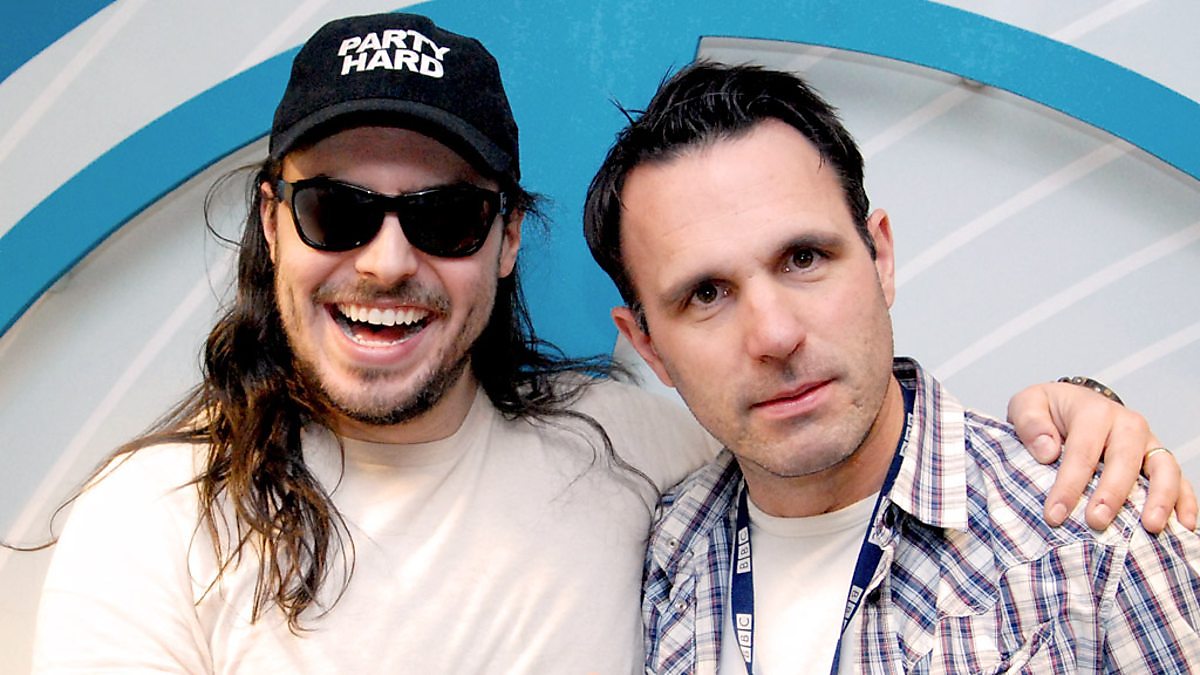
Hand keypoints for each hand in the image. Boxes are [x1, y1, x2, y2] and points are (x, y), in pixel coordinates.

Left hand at [1007, 381, 1195, 533]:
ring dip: (1160, 498)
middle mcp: (1127, 424)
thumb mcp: (1027, 405)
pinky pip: (1180, 480)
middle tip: (1096, 522)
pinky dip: (1186, 502)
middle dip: (1112, 493)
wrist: (1069, 406)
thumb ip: (1030, 423)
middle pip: (1125, 459)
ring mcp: (1148, 443)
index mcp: (1094, 411)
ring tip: (1151, 528)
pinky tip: (1184, 527)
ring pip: (1164, 468)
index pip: (1082, 450)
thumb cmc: (1047, 411)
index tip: (1055, 514)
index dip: (1069, 484)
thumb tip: (1048, 451)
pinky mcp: (1158, 460)